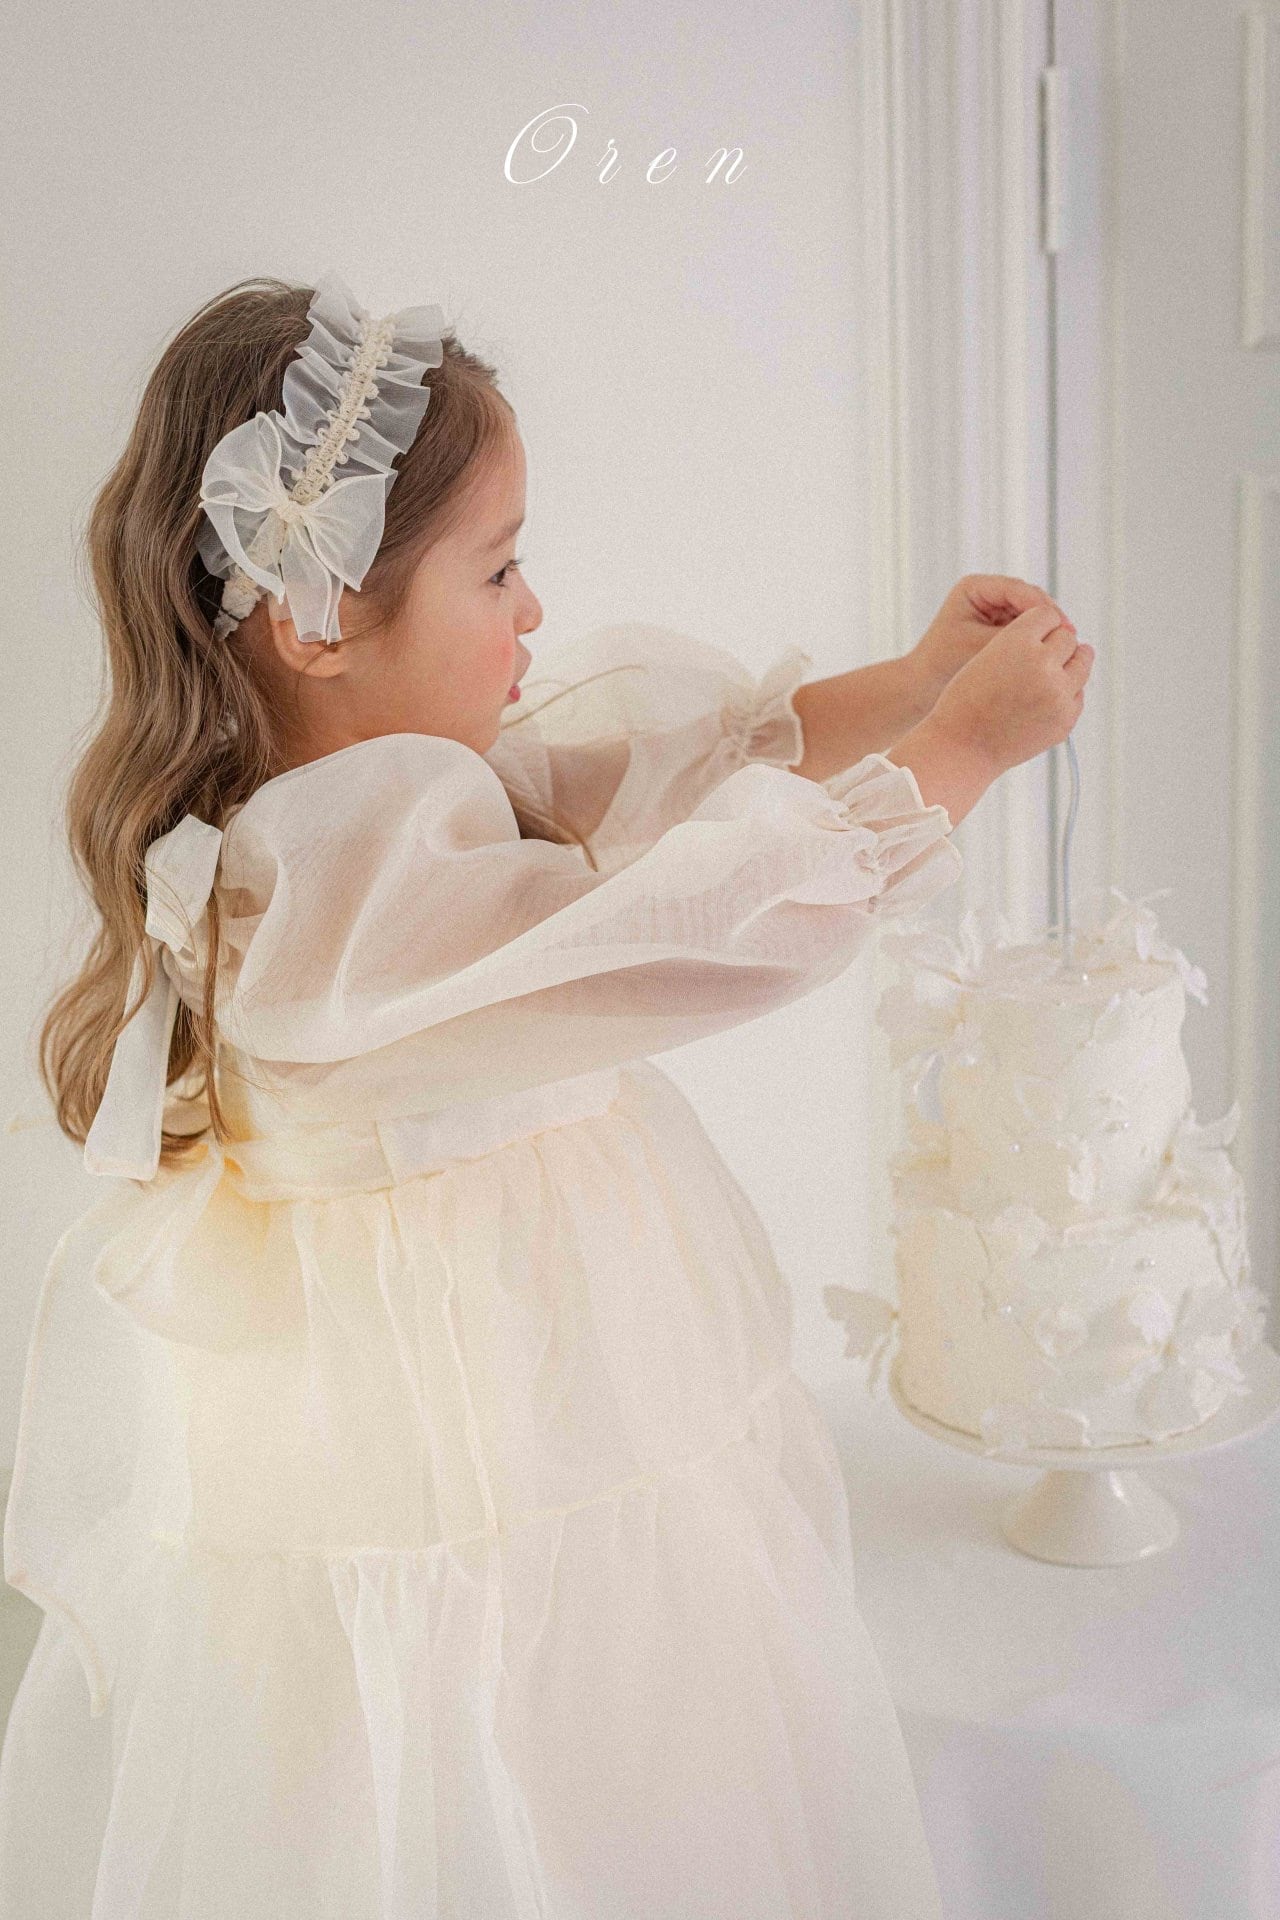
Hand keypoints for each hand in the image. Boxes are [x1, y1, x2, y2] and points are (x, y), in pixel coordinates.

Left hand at [905, 574, 1075, 712]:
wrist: (923, 686)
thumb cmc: (943, 666)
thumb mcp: (981, 648)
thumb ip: (1015, 638)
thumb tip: (1057, 633)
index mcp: (975, 587)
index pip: (1018, 589)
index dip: (1042, 607)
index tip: (1061, 626)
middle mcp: (987, 594)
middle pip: (1029, 599)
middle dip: (1050, 618)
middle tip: (1071, 637)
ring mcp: (996, 610)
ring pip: (1033, 616)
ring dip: (1049, 631)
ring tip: (1065, 648)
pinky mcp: (1002, 628)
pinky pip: (1029, 631)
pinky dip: (1040, 642)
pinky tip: (1055, 656)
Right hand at [929, 604, 1093, 777]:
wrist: (962, 746)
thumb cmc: (967, 700)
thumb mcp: (986, 655)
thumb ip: (1022, 640)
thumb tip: (1067, 634)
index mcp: (1018, 641)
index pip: (1048, 614)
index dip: (1040, 624)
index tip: (1034, 635)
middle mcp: (1042, 663)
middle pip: (1067, 636)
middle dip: (1055, 643)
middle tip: (1043, 654)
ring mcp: (1058, 692)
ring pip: (1082, 661)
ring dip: (1071, 662)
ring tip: (1054, 670)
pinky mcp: (1066, 718)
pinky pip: (1078, 692)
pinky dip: (1067, 692)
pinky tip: (1048, 696)